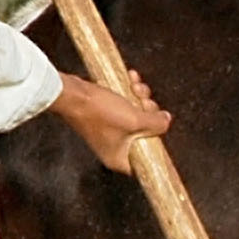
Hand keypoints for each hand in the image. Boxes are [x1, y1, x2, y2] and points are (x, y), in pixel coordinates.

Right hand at [52, 70, 170, 172]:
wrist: (72, 93)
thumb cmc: (99, 112)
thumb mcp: (136, 119)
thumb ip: (156, 124)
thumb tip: (166, 121)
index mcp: (119, 158)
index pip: (145, 160)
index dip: (157, 143)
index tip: (160, 128)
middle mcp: (113, 148)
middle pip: (144, 132)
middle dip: (148, 111)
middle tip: (144, 101)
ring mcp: (108, 131)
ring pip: (135, 114)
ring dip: (140, 96)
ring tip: (135, 86)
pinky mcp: (104, 116)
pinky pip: (124, 105)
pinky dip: (129, 92)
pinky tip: (131, 78)